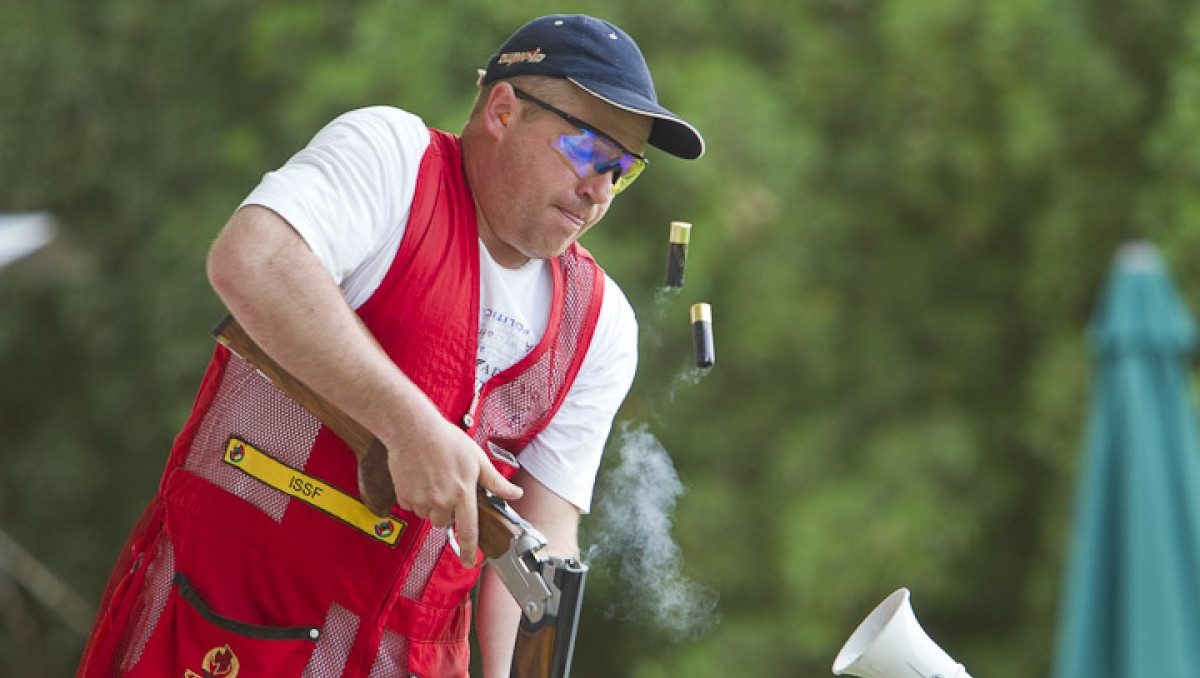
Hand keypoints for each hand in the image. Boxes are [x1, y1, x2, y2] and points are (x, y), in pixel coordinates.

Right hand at [385, 418, 521, 566]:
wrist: (413, 430)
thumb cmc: (447, 441)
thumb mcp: (477, 459)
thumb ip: (495, 482)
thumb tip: (515, 494)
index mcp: (463, 494)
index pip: (469, 530)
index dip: (469, 550)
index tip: (469, 562)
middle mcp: (442, 501)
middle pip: (444, 523)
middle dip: (447, 512)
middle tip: (447, 489)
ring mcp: (421, 500)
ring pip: (427, 515)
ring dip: (431, 505)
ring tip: (433, 480)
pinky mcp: (404, 496)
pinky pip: (411, 507)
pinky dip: (415, 498)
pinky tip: (419, 479)